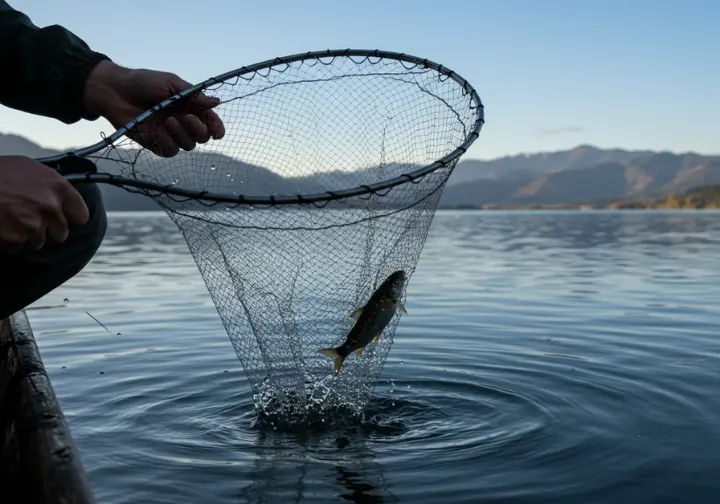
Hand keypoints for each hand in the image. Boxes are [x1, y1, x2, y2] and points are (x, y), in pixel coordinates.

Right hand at [0, 156, 88, 253]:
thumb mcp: (29, 169)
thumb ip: (50, 185)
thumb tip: (63, 200)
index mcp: (58, 187)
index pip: (81, 216)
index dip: (70, 219)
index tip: (63, 219)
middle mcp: (50, 206)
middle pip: (62, 234)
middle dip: (48, 230)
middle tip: (29, 219)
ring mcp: (34, 224)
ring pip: (40, 242)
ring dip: (27, 235)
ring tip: (10, 218)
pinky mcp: (16, 238)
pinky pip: (19, 247)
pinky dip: (10, 241)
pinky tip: (1, 225)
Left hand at [83, 61, 225, 156]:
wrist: (114, 91)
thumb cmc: (141, 82)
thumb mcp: (170, 83)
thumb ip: (192, 95)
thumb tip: (216, 102)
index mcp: (188, 107)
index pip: (210, 122)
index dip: (216, 127)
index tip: (216, 130)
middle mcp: (182, 122)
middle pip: (202, 137)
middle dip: (199, 130)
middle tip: (186, 118)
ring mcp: (169, 134)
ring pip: (188, 145)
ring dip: (182, 135)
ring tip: (168, 121)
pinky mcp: (155, 143)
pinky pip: (170, 151)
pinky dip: (168, 143)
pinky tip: (159, 132)